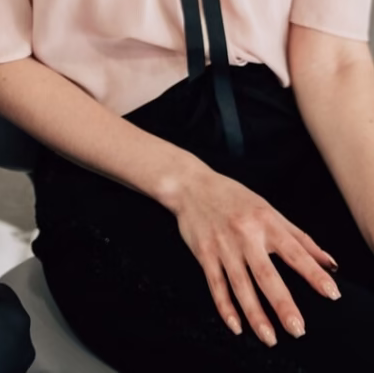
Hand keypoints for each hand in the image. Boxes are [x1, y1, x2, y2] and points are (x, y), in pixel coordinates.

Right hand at [171, 167, 339, 345]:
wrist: (190, 185)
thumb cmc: (233, 197)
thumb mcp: (268, 210)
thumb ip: (299, 238)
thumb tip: (330, 263)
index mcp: (265, 222)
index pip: (294, 251)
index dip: (313, 273)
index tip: (331, 293)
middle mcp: (244, 235)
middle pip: (265, 274)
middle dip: (282, 303)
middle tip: (297, 329)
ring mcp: (222, 246)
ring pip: (240, 285)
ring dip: (254, 313)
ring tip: (270, 338)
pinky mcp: (204, 253)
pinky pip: (215, 284)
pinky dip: (225, 306)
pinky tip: (236, 326)